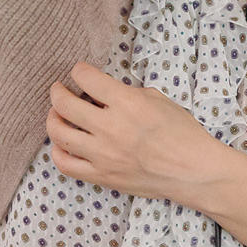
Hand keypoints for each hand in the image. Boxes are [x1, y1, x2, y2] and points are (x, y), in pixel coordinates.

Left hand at [46, 64, 231, 204]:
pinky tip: (62, 144)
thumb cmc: (181, 132)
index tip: (79, 72)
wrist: (192, 171)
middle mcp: (111, 128)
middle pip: (64, 104)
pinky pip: (66, 165)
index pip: (87, 78)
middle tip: (60, 89)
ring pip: (59, 134)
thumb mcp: (157, 99)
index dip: (79, 71)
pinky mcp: (103, 176)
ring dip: (53, 119)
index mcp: (127, 103)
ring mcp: (104, 155)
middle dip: (58, 91)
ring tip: (57, 114)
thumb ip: (126, 93)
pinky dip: (58, 152)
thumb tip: (102, 92)